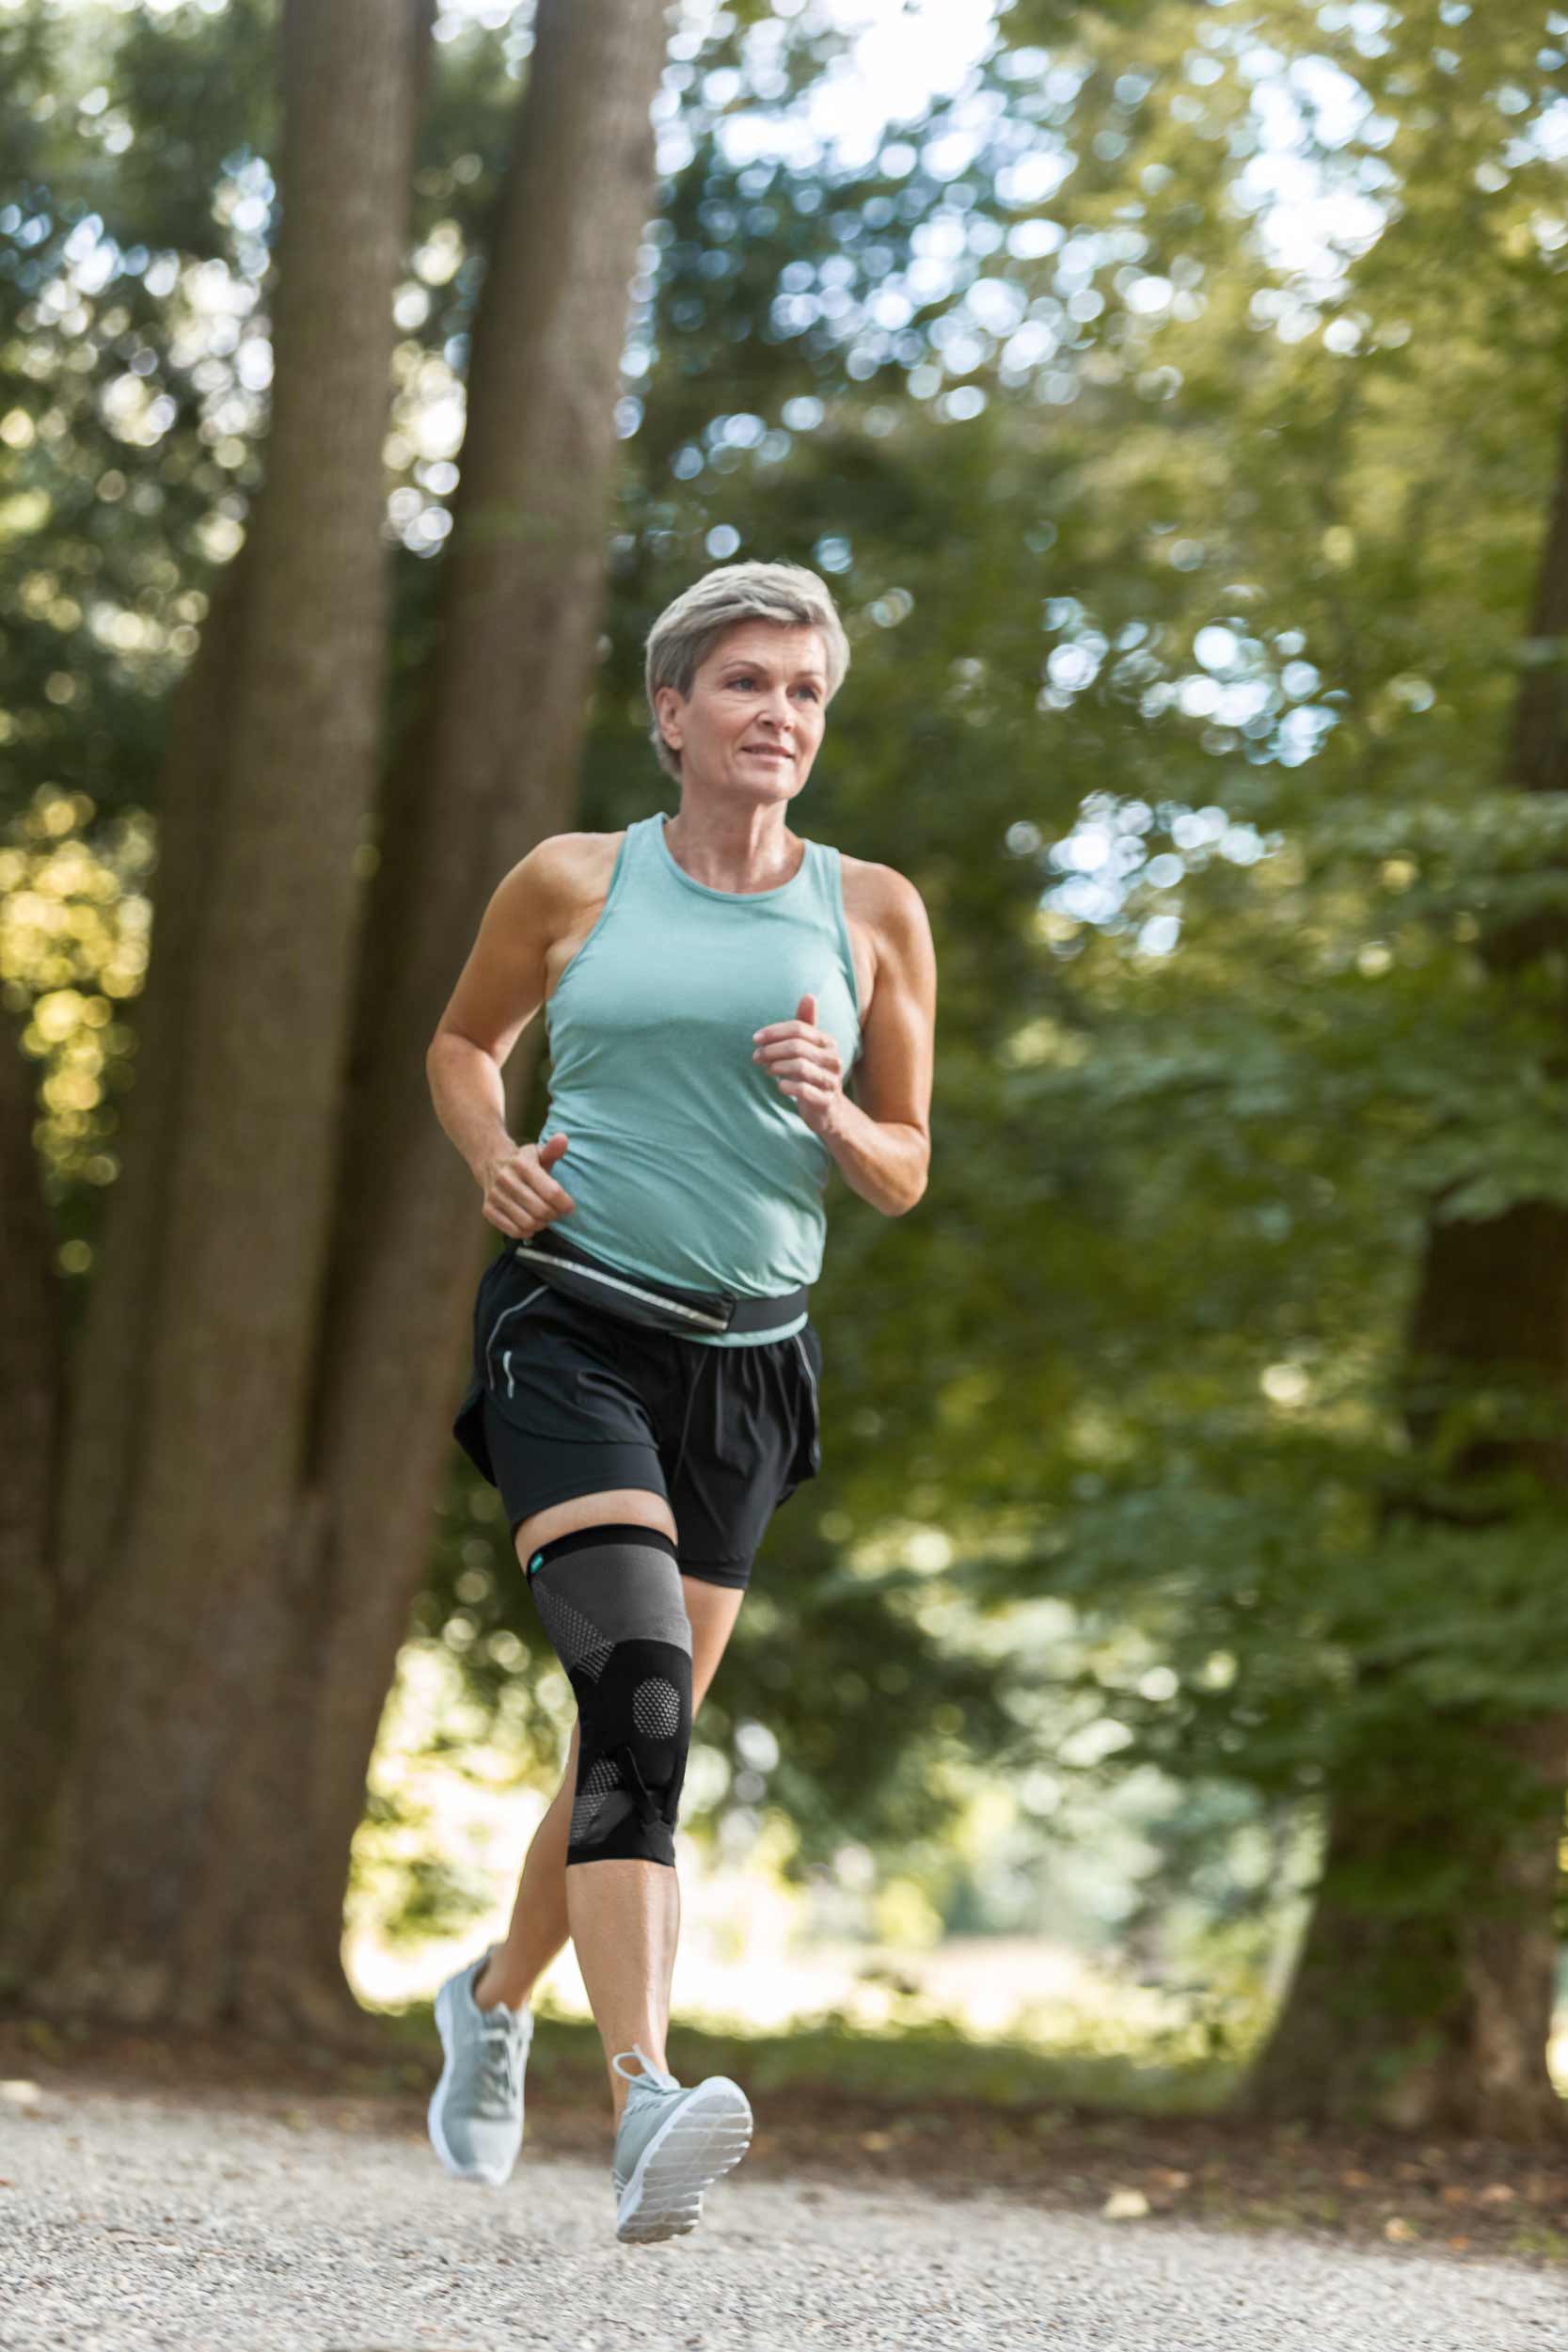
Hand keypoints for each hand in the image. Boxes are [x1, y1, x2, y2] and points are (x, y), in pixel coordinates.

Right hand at [477, 1132, 574, 1238]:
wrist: (490, 1163)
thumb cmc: (523, 1161)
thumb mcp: (538, 1152)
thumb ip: (553, 1149)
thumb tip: (563, 1138)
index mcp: (522, 1164)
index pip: (551, 1192)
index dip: (565, 1204)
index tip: (569, 1206)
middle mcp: (506, 1179)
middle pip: (541, 1210)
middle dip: (554, 1215)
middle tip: (555, 1212)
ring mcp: (495, 1196)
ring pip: (528, 1223)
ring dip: (541, 1224)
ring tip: (543, 1217)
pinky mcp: (488, 1210)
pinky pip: (513, 1231)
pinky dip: (526, 1232)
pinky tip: (530, 1224)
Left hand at [752, 992, 845, 1138]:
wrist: (829, 1111)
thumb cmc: (814, 1073)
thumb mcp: (811, 1048)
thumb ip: (806, 1024)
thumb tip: (809, 995)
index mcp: (828, 1042)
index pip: (799, 1028)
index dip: (774, 1032)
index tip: (755, 1038)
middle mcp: (833, 1060)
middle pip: (797, 1046)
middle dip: (771, 1050)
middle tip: (756, 1057)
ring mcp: (831, 1081)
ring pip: (799, 1067)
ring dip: (776, 1067)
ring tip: (767, 1070)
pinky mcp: (825, 1102)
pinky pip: (803, 1090)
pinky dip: (786, 1086)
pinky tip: (779, 1086)